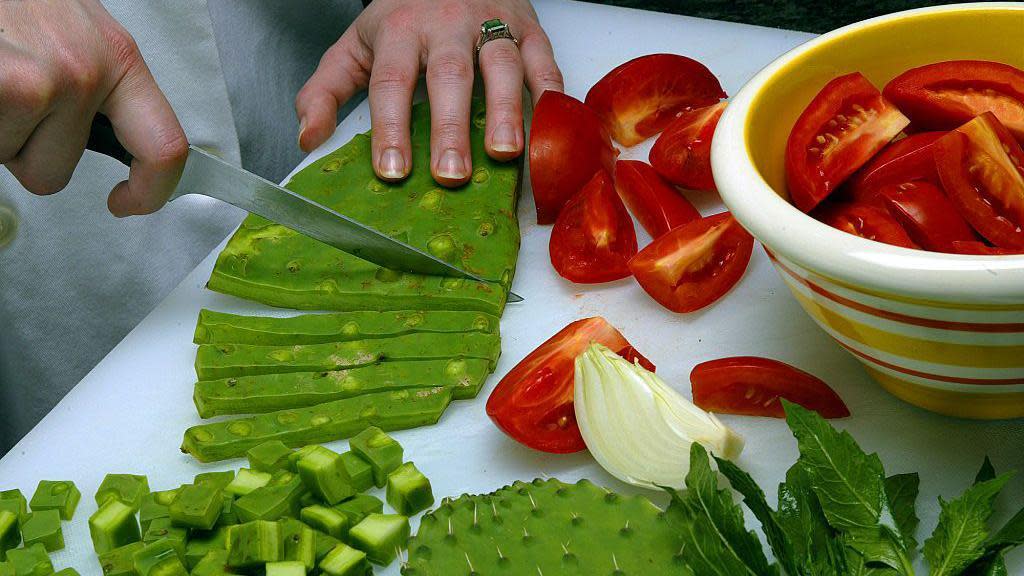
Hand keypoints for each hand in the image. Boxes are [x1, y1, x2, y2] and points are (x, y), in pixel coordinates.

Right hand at [0, 0, 186, 215]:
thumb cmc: (18, 0)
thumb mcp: (76, 34)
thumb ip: (99, 87)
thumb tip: (114, 139)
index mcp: (118, 58)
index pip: (163, 148)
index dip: (149, 192)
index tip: (127, 202)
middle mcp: (85, 71)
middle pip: (57, 172)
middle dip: (27, 149)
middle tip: (12, 98)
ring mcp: (39, 81)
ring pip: (15, 161)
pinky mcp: (4, 86)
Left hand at [296, 0, 562, 187]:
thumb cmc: (403, 16)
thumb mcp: (355, 45)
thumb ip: (326, 90)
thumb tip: (309, 140)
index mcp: (398, 29)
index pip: (391, 80)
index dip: (391, 126)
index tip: (392, 170)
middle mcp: (446, 23)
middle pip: (448, 75)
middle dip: (450, 127)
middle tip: (449, 175)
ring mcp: (492, 22)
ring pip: (501, 64)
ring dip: (506, 110)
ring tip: (504, 154)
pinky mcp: (529, 26)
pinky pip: (543, 58)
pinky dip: (549, 91)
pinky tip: (550, 124)